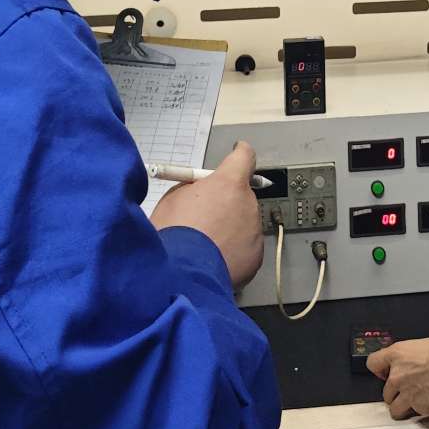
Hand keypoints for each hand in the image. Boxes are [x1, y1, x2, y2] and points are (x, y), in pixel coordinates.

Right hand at [151, 141, 263, 289]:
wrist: (179, 275)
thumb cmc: (173, 235)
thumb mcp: (173, 199)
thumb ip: (193, 189)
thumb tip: (200, 192)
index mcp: (228, 183)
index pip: (244, 158)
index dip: (240, 155)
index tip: (238, 153)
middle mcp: (248, 203)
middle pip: (243, 195)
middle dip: (228, 203)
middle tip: (206, 218)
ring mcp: (254, 231)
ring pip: (245, 224)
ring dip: (231, 229)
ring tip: (207, 245)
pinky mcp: (256, 257)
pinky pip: (246, 248)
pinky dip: (234, 252)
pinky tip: (215, 260)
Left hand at [367, 337, 428, 420]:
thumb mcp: (422, 345)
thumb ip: (409, 356)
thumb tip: (409, 362)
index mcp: (397, 355)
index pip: (373, 363)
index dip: (380, 370)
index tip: (385, 374)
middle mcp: (397, 375)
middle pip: (385, 391)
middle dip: (396, 392)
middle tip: (409, 389)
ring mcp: (405, 393)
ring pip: (394, 408)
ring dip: (403, 406)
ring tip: (416, 401)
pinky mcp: (417, 407)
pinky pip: (414, 413)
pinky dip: (420, 410)